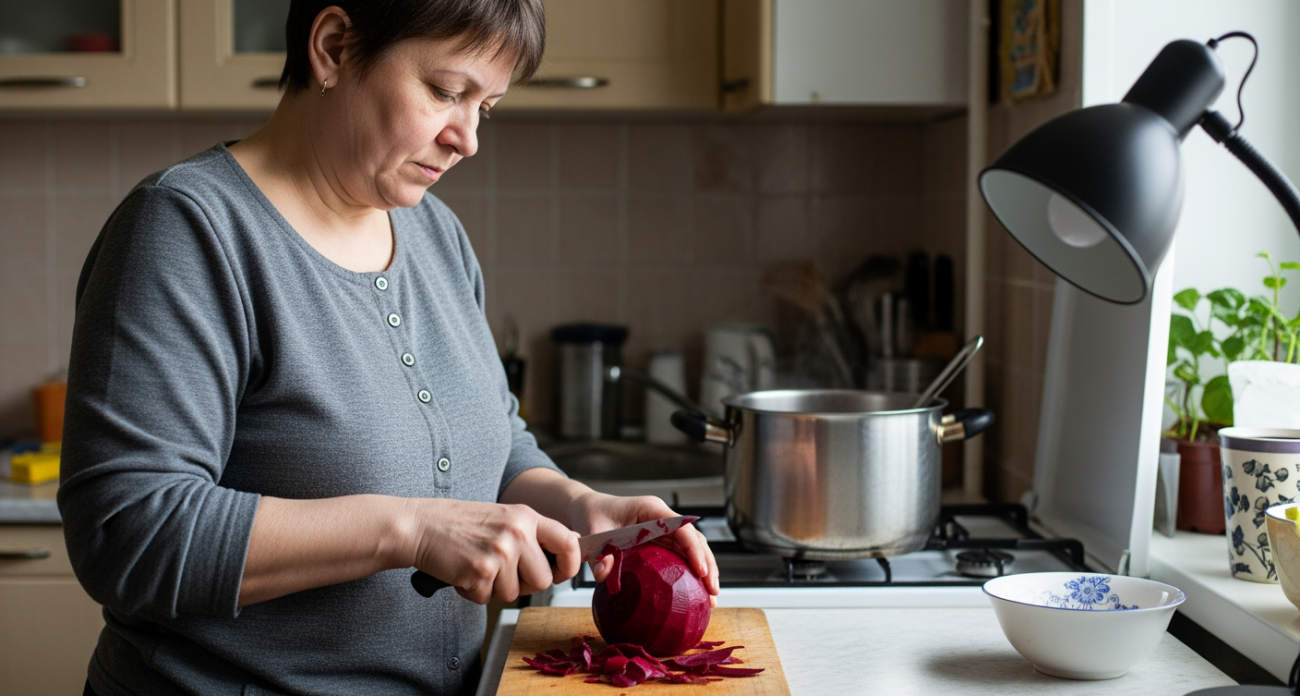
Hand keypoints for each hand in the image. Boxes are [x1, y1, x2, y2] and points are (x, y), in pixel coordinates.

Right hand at [405, 499, 580, 604]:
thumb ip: (531, 533)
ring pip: (515, 593)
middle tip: (502, 573)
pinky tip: (464, 573)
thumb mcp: (503, 517)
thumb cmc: (458, 523)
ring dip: (496, 589)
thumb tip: (566, 552)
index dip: (569, 564)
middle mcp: (517, 533)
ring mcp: (499, 552)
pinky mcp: (480, 572)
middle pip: (544, 580)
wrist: (420, 525)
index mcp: (526, 517)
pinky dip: (475, 592)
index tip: (560, 573)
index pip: (568, 543)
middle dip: (525, 584)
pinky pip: (489, 598)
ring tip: (478, 567)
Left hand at [571, 492, 719, 605]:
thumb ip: (600, 555)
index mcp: (651, 510)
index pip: (681, 528)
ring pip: (693, 548)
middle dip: (708, 564)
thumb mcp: (594, 533)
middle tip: (713, 591)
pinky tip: (695, 593)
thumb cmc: (592, 516)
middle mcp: (662, 518)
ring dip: (705, 570)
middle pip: (695, 539)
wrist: (588, 509)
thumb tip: (605, 576)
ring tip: (712, 597)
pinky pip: (681, 555)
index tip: (702, 571)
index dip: (694, 549)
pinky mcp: (661, 541)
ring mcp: (664, 529)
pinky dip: (691, 572)